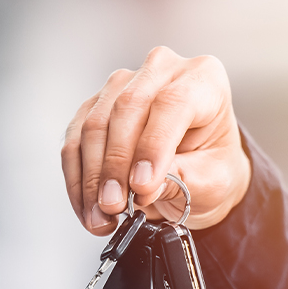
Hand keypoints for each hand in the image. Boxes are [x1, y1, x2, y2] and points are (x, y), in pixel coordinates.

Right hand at [61, 46, 249, 235]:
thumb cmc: (211, 168)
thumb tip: (143, 187)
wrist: (198, 171)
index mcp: (204, 80)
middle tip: (115, 205)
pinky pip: (74, 143)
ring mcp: (123, 86)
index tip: (142, 186)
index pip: (172, 103)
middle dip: (115, 165)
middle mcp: (161, 72)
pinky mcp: (95, 108)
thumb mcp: (213, 181)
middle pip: (125, 109)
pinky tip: (88, 207)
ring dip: (92, 178)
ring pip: (94, 126)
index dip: (153, 145)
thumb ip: (183, 179)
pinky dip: (78, 181)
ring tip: (101, 216)